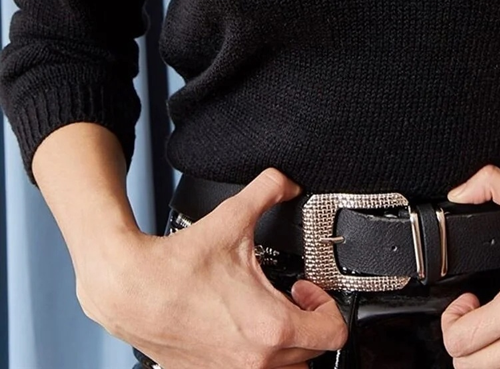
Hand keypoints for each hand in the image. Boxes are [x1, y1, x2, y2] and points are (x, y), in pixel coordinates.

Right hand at [76, 166, 348, 367]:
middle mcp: (257, 361)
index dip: (327, 305)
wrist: (131, 291)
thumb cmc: (177, 268)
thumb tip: (287, 182)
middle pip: (311, 354)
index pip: (333, 334)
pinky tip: (239, 324)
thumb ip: (269, 190)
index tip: (306, 287)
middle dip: (307, 322)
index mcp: (272, 328)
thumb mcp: (232, 218)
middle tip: (289, 295)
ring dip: (285, 344)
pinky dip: (254, 354)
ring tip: (268, 312)